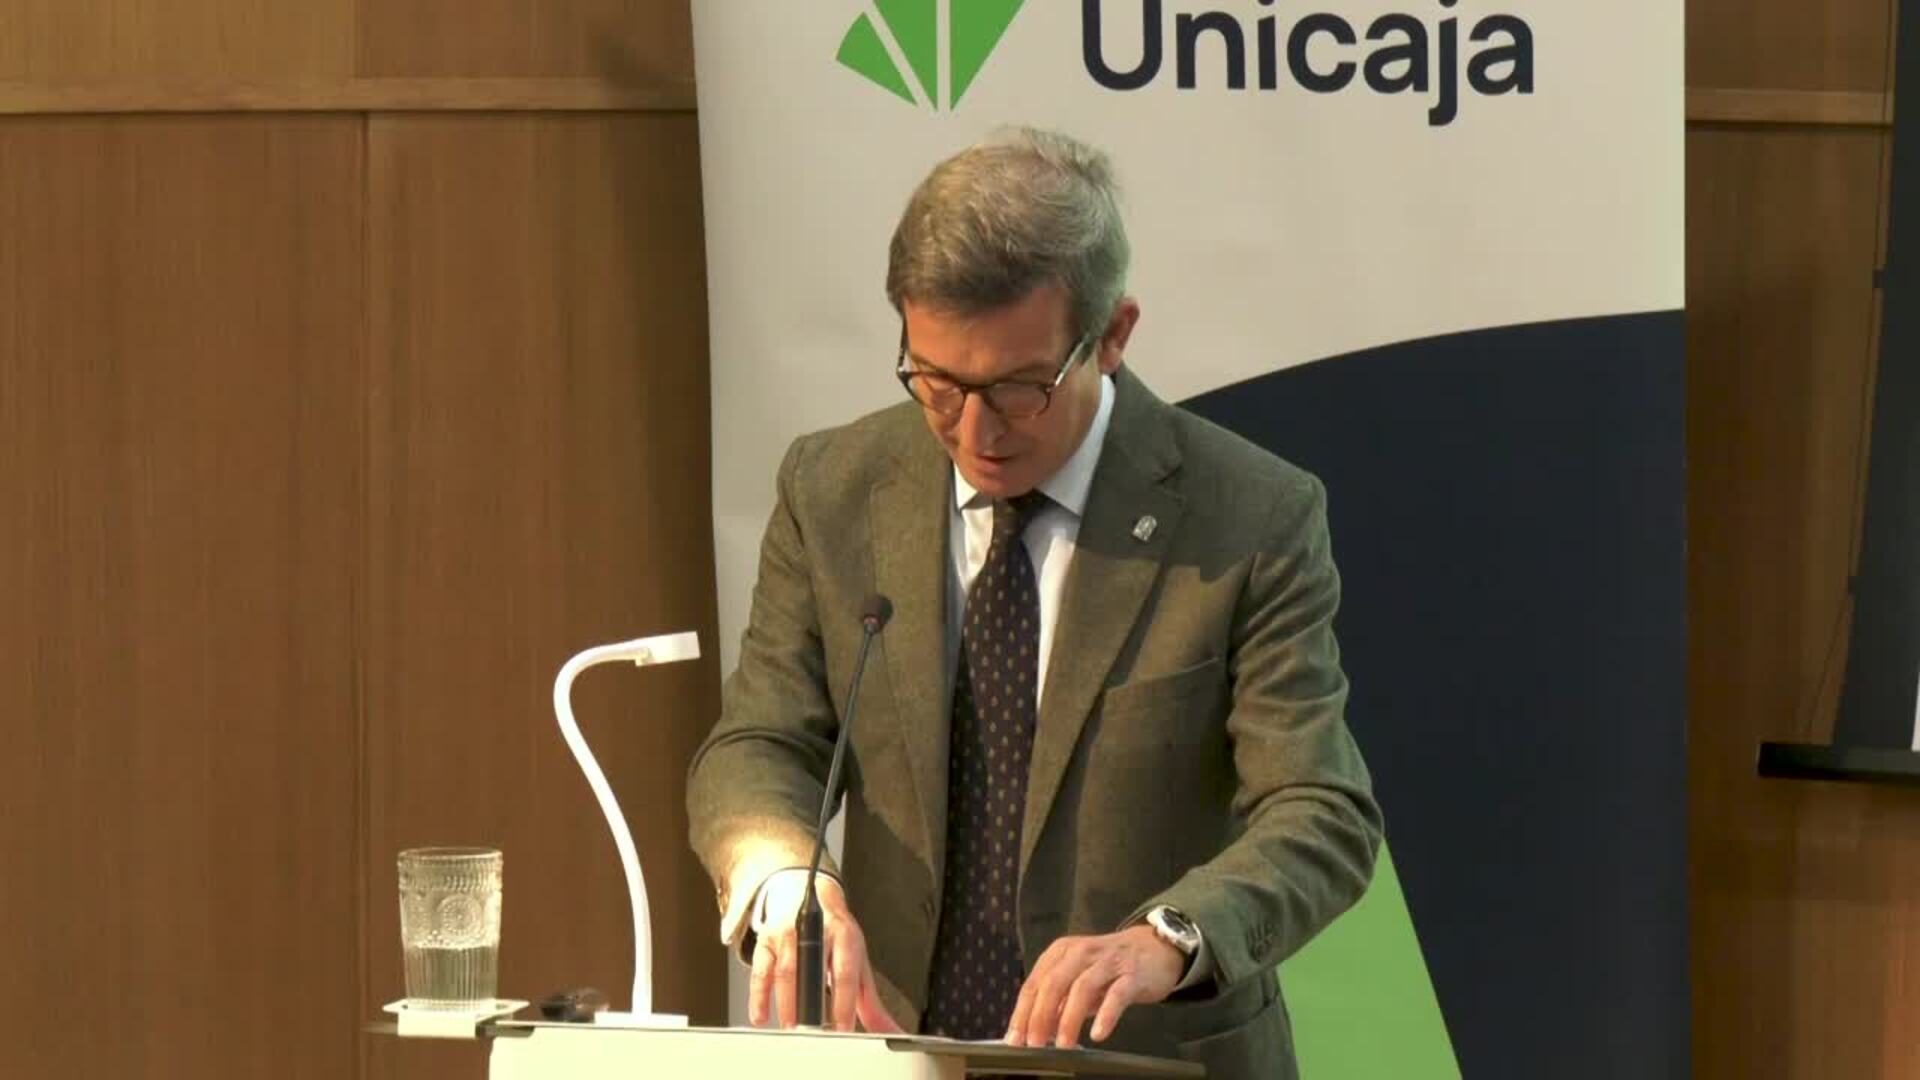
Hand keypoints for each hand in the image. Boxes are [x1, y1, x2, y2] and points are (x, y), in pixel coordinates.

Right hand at [747, 875, 903, 1033]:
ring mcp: (789, 934)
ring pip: (786, 971)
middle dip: (811, 1003)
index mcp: (845, 937)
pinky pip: (761, 970)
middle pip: (812, 970)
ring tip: (790, 1029)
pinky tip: (761, 1016)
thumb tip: (890, 1030)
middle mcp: (817, 932)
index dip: (843, 1003)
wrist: (807, 896)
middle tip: (812, 1032)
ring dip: (786, 1003)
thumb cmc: (835, 936)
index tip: (841, 1029)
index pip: (844, 974)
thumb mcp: (857, 962)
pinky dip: (759, 995)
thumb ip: (871, 1002)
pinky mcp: (767, 941)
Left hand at [1006, 925, 1184, 1047]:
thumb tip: (1036, 1031)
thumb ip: (1059, 1002)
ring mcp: (1107, 962)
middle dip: (1040, 1016)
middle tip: (1034, 1044)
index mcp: (1061, 952)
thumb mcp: (1079, 979)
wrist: (1154, 947)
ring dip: (1069, 1018)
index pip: (1034, 983)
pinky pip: (1117, 994)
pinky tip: (1098, 1034)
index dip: (1022, 1012)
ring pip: (1082, 988)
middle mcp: (1080, 953)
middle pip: (1053, 984)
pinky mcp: (1131, 973)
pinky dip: (1106, 1015)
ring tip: (1064, 1045)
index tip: (1014, 1039)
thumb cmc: (1110, 966)